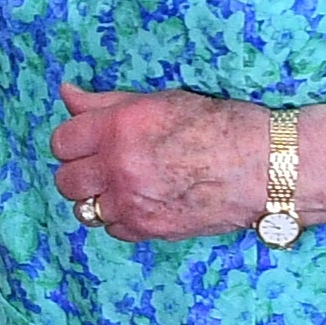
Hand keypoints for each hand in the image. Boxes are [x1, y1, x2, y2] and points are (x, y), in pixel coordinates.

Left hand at [50, 84, 325, 240]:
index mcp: (119, 128)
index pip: (62, 141)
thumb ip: (106, 102)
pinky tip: (143, 202)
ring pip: (85, 210)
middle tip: (103, 165)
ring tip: (124, 186)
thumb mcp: (161, 100)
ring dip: (98, 198)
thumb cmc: (220, 125)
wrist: (263, 166)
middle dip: (80, 172)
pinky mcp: (149, 229)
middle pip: (66, 180)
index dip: (73, 141)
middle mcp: (119, 167)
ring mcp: (132, 203)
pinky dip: (121, 219)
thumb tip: (67, 94)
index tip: (87, 141)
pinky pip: (113, 230)